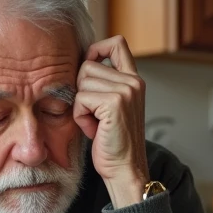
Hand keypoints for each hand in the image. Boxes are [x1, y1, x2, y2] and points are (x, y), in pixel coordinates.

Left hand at [74, 35, 148, 207]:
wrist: (124, 169)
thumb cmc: (112, 142)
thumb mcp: (110, 107)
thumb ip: (103, 85)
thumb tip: (79, 65)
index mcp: (134, 80)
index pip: (116, 43)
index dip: (96, 49)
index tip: (88, 66)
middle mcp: (133, 82)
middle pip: (87, 65)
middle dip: (81, 91)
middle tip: (94, 114)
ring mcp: (125, 90)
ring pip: (81, 82)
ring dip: (80, 106)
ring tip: (95, 123)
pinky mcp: (114, 102)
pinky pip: (80, 98)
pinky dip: (80, 116)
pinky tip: (94, 130)